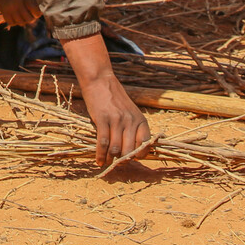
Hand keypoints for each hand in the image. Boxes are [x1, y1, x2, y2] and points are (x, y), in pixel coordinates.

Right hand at [0, 0, 41, 27]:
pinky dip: (15, 22)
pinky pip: (12, 23)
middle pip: (29, 19)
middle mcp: (17, 4)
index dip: (38, 13)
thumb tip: (39, 10)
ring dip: (24, 20)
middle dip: (32, 18)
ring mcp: (10, 9)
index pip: (36, 11)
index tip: (38, 11)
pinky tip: (16, 16)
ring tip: (24, 15)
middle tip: (32, 14)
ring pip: (21, 23)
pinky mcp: (3, 12)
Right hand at [62, 33, 150, 164]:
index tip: (133, 159)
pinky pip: (103, 143)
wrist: (100, 81)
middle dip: (123, 160)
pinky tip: (98, 160)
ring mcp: (117, 120)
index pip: (145, 144)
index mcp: (140, 119)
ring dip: (110, 159)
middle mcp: (131, 121)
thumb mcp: (130, 111)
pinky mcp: (103, 120)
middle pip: (129, 150)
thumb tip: (130, 150)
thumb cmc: (114, 99)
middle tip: (117, 164)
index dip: (139, 155)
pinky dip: (100, 154)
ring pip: (116, 149)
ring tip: (106, 163)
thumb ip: (132, 128)